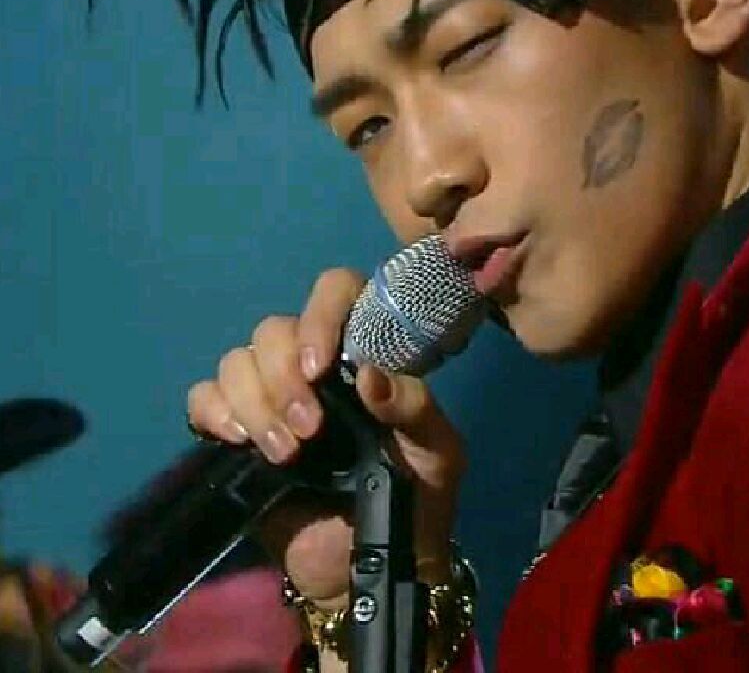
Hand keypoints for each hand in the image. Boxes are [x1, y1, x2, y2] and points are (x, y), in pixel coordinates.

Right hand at [186, 268, 466, 604]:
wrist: (371, 565)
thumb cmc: (416, 498)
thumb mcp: (436, 452)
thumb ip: (415, 408)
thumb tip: (368, 376)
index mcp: (363, 352)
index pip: (336, 292)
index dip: (320, 314)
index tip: (319, 367)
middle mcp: (313, 365)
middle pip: (274, 330)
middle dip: (283, 378)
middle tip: (310, 431)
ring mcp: (271, 397)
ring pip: (237, 361)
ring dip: (253, 403)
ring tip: (284, 453)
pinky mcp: (236, 433)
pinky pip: (203, 398)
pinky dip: (213, 412)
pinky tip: (237, 443)